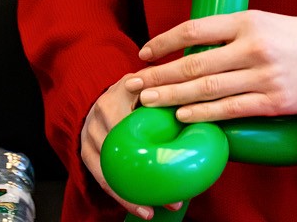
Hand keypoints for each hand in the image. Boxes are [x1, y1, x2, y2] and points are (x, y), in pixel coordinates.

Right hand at [80, 73, 183, 219]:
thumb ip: (175, 95)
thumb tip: (211, 117)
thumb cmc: (140, 95)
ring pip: (113, 166)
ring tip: (164, 206)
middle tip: (177, 193)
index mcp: (125, 88)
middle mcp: (103, 107)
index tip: (186, 149)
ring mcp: (91, 131)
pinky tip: (143, 210)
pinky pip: (103, 179)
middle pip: (127, 142)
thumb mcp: (156, 87)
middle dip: (152, 169)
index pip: (145, 106)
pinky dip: (123, 196)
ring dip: (138, 192)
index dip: (165, 127)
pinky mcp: (85, 151)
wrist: (106, 98)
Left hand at [126, 11, 296, 123]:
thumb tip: (189, 49)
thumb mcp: (261, 22)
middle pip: (194, 63)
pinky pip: (230, 109)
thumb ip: (228, 34)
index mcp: (247, 22)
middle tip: (134, 83)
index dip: (165, 41)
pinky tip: (183, 115)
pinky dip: (203, 113)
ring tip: (149, 100)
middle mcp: (252, 47)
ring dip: (173, 96)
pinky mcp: (273, 102)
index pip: (195, 29)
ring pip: (207, 88)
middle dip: (159, 75)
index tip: (144, 53)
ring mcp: (263, 76)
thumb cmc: (294, 37)